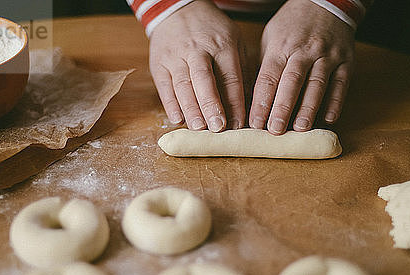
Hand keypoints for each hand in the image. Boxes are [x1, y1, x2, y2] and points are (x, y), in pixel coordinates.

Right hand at [149, 0, 245, 131]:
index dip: (234, 103)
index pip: (230, 78)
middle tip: (217, 128)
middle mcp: (198, 50)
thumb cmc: (212, 32)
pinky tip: (177, 119)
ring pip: (183, 85)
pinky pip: (164, 86)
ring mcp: (176, 56)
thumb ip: (241, 69)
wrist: (178, 10)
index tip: (238, 123)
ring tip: (199, 128)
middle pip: (204, 80)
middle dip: (211, 105)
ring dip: (191, 109)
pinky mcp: (159, 63)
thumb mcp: (234, 41)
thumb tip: (250, 103)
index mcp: (222, 45)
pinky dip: (170, 104)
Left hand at [249, 0, 354, 133]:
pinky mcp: (346, 60)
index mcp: (281, 46)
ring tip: (300, 128)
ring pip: (318, 84)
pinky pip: (342, 83)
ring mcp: (327, 55)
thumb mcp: (270, 39)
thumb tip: (252, 100)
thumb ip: (264, 67)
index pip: (269, 77)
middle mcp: (304, 51)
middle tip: (275, 130)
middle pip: (292, 82)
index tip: (255, 123)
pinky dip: (336, 102)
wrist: (326, 2)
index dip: (261, 102)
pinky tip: (329, 119)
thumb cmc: (292, 26)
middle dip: (283, 108)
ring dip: (308, 108)